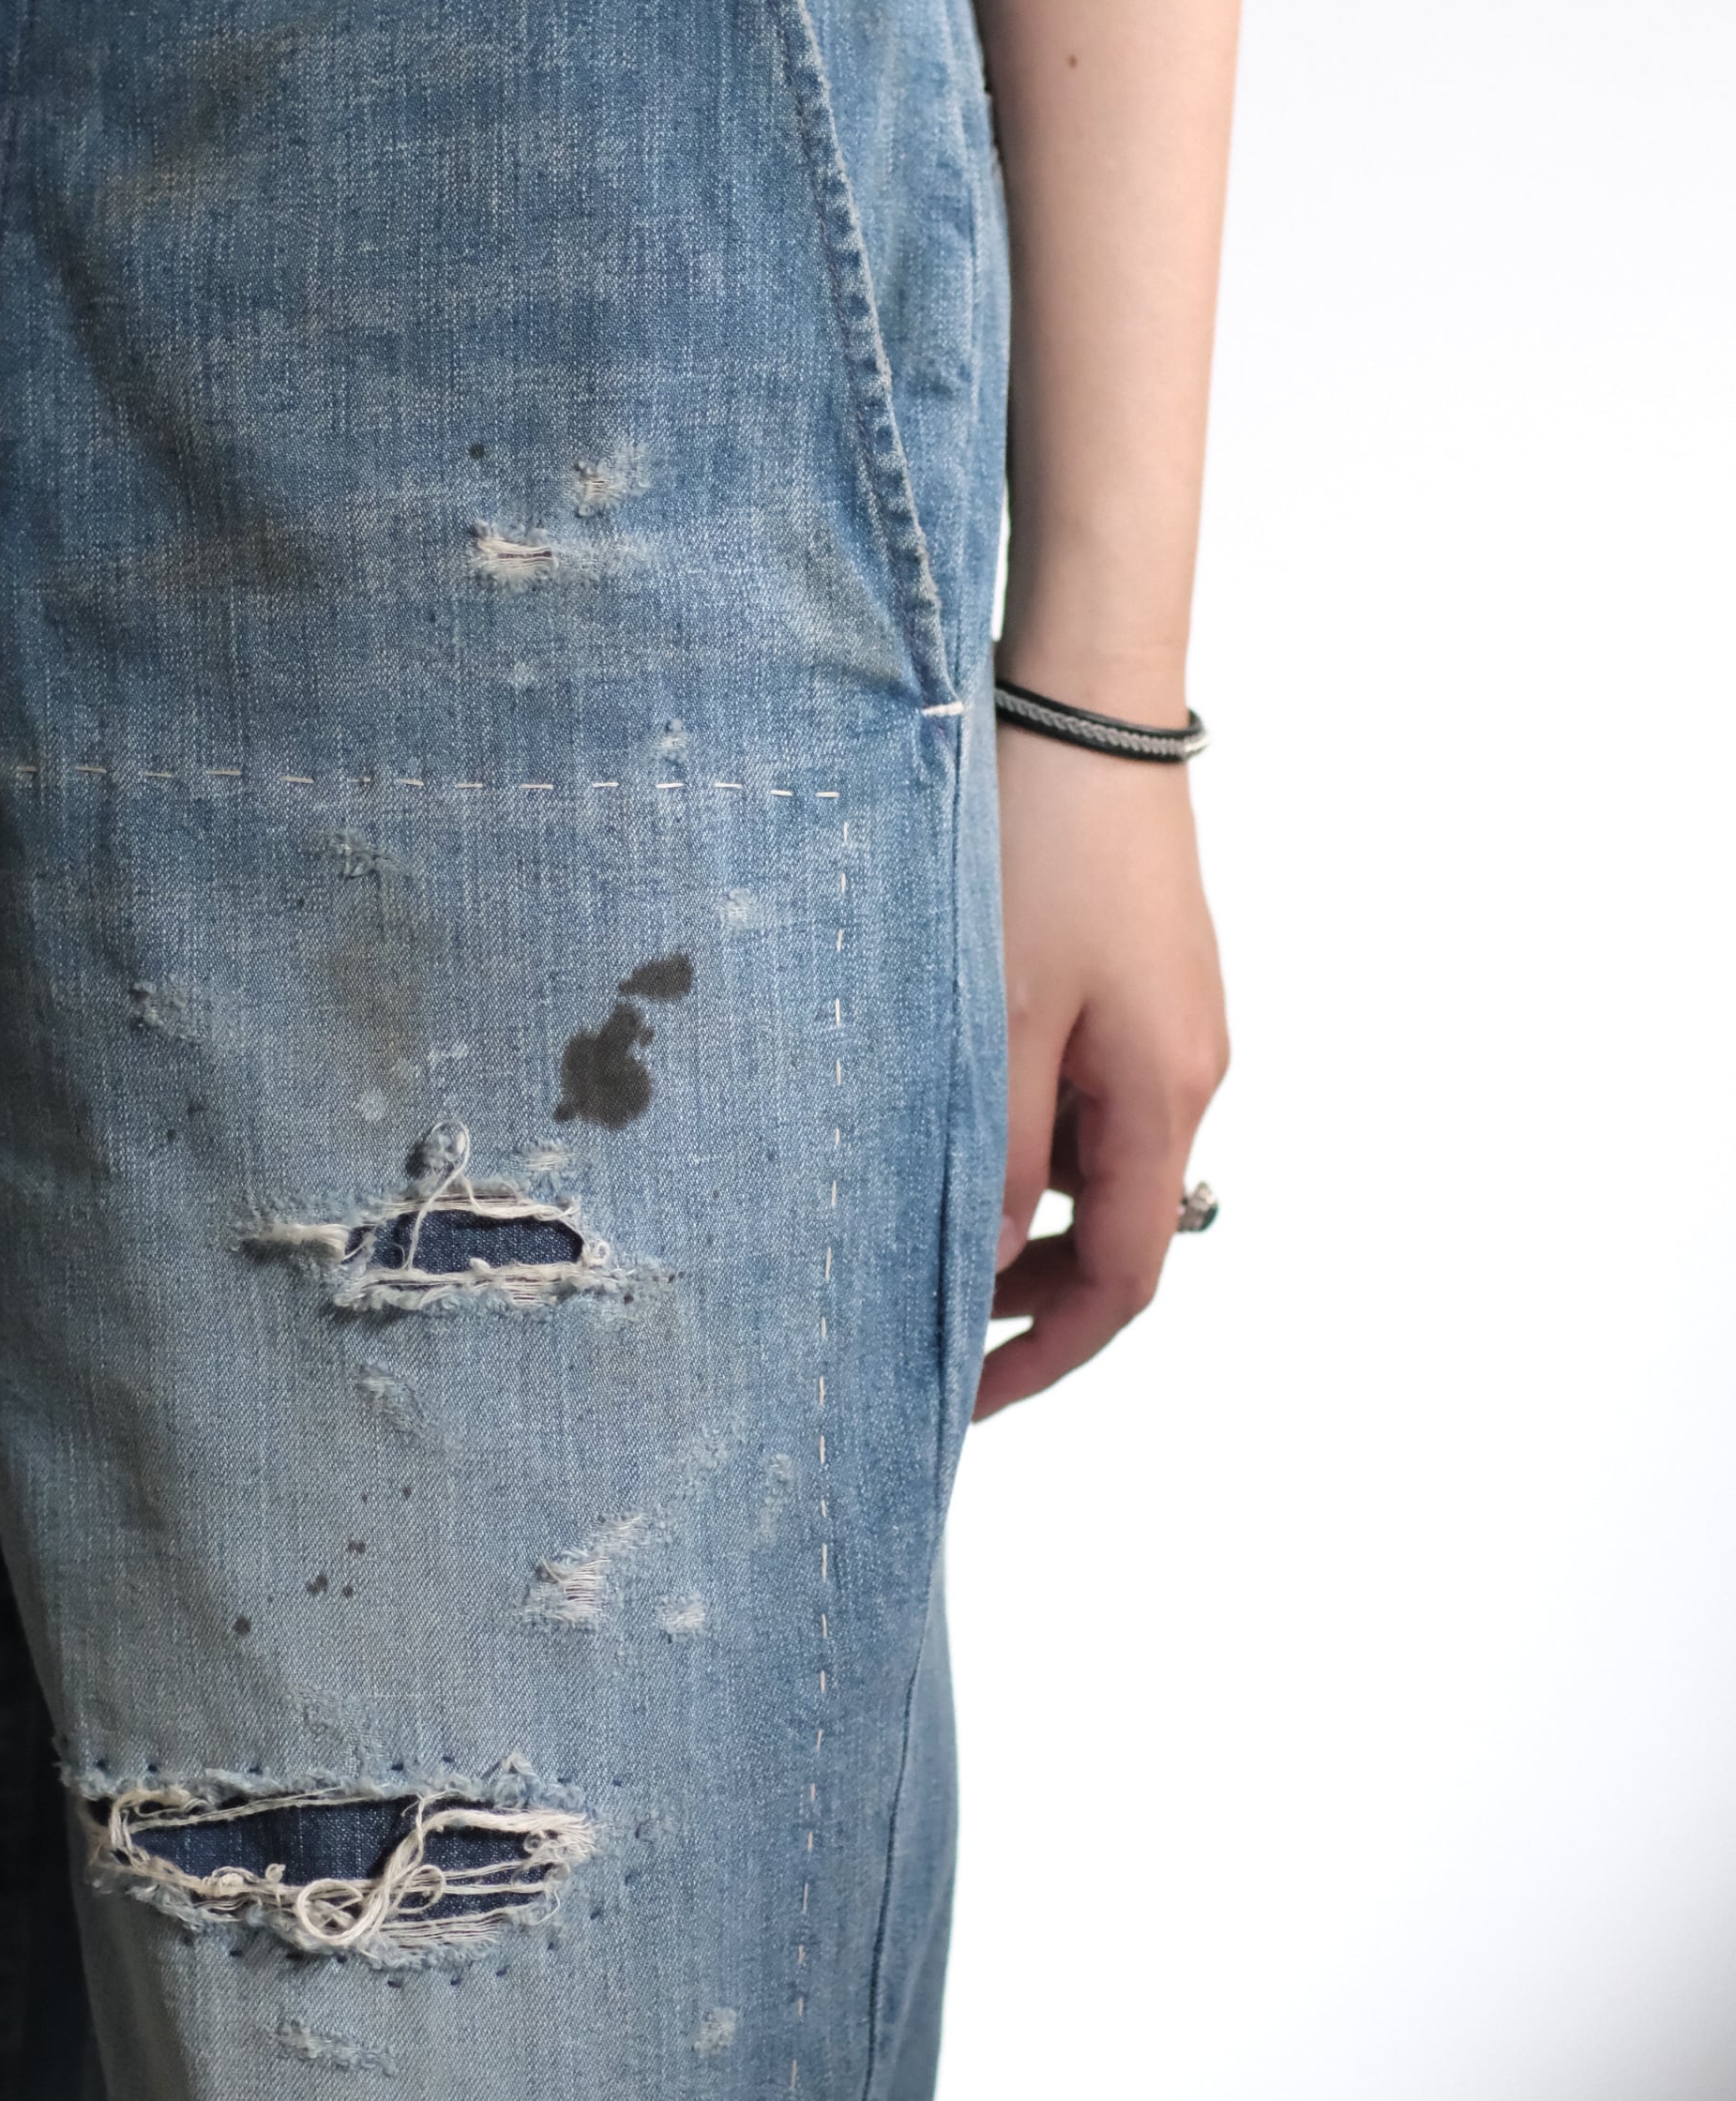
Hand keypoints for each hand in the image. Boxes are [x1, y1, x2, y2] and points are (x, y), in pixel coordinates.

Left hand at [980, 726, 1227, 1417]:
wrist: (1087, 702)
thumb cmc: (1041, 843)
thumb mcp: (999, 1015)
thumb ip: (999, 1149)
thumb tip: (993, 1261)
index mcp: (1162, 1095)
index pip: (1121, 1281)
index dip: (1042, 1356)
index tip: (962, 1398)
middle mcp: (1186, 1069)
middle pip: (1112, 1227)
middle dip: (1020, 1290)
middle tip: (913, 1313)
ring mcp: (1167, 1019)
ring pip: (1094, 1157)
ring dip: (1016, 1202)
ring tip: (913, 1215)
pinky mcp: (1139, 973)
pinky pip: (1087, 1087)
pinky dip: (1026, 1128)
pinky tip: (951, 1111)